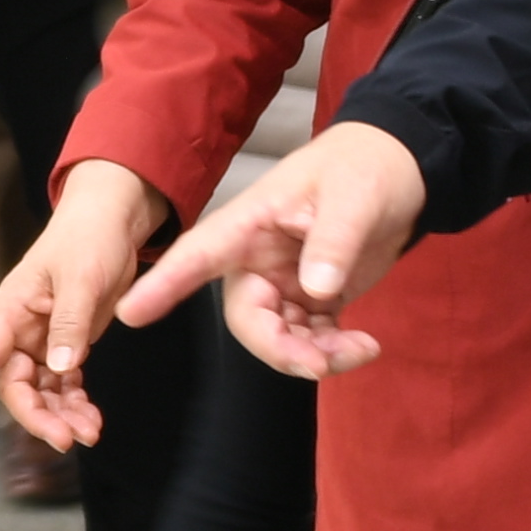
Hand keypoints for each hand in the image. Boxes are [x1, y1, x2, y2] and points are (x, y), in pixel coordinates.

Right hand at [0, 163, 173, 450]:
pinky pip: (62, 385)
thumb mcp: (82, 278)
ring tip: (90, 433)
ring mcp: (41, 342)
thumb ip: (70, 322)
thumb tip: (59, 369)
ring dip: (60, 416)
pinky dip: (75, 404)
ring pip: (39, 392)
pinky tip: (92, 419)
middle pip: (14, 385)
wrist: (112, 223)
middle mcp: (20, 331)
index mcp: (11, 310)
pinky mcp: (66, 346)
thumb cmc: (89, 240)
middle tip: (68, 439)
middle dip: (37, 415)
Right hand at [119, 119, 427, 379]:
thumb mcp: (353, 197)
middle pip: (247, 319)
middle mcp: (258, 258)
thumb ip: (333, 241)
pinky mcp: (312, 298)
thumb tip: (315, 290)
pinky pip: (310, 338)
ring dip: (315, 356)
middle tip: (321, 363)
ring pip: (280, 338)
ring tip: (361, 349)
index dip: (164, 284)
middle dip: (280, 350)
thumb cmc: (365, 166)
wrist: (401, 170)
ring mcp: (284, 281)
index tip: (129, 313)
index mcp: (250, 223)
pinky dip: (333, 351)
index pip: (199, 254)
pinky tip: (363, 346)